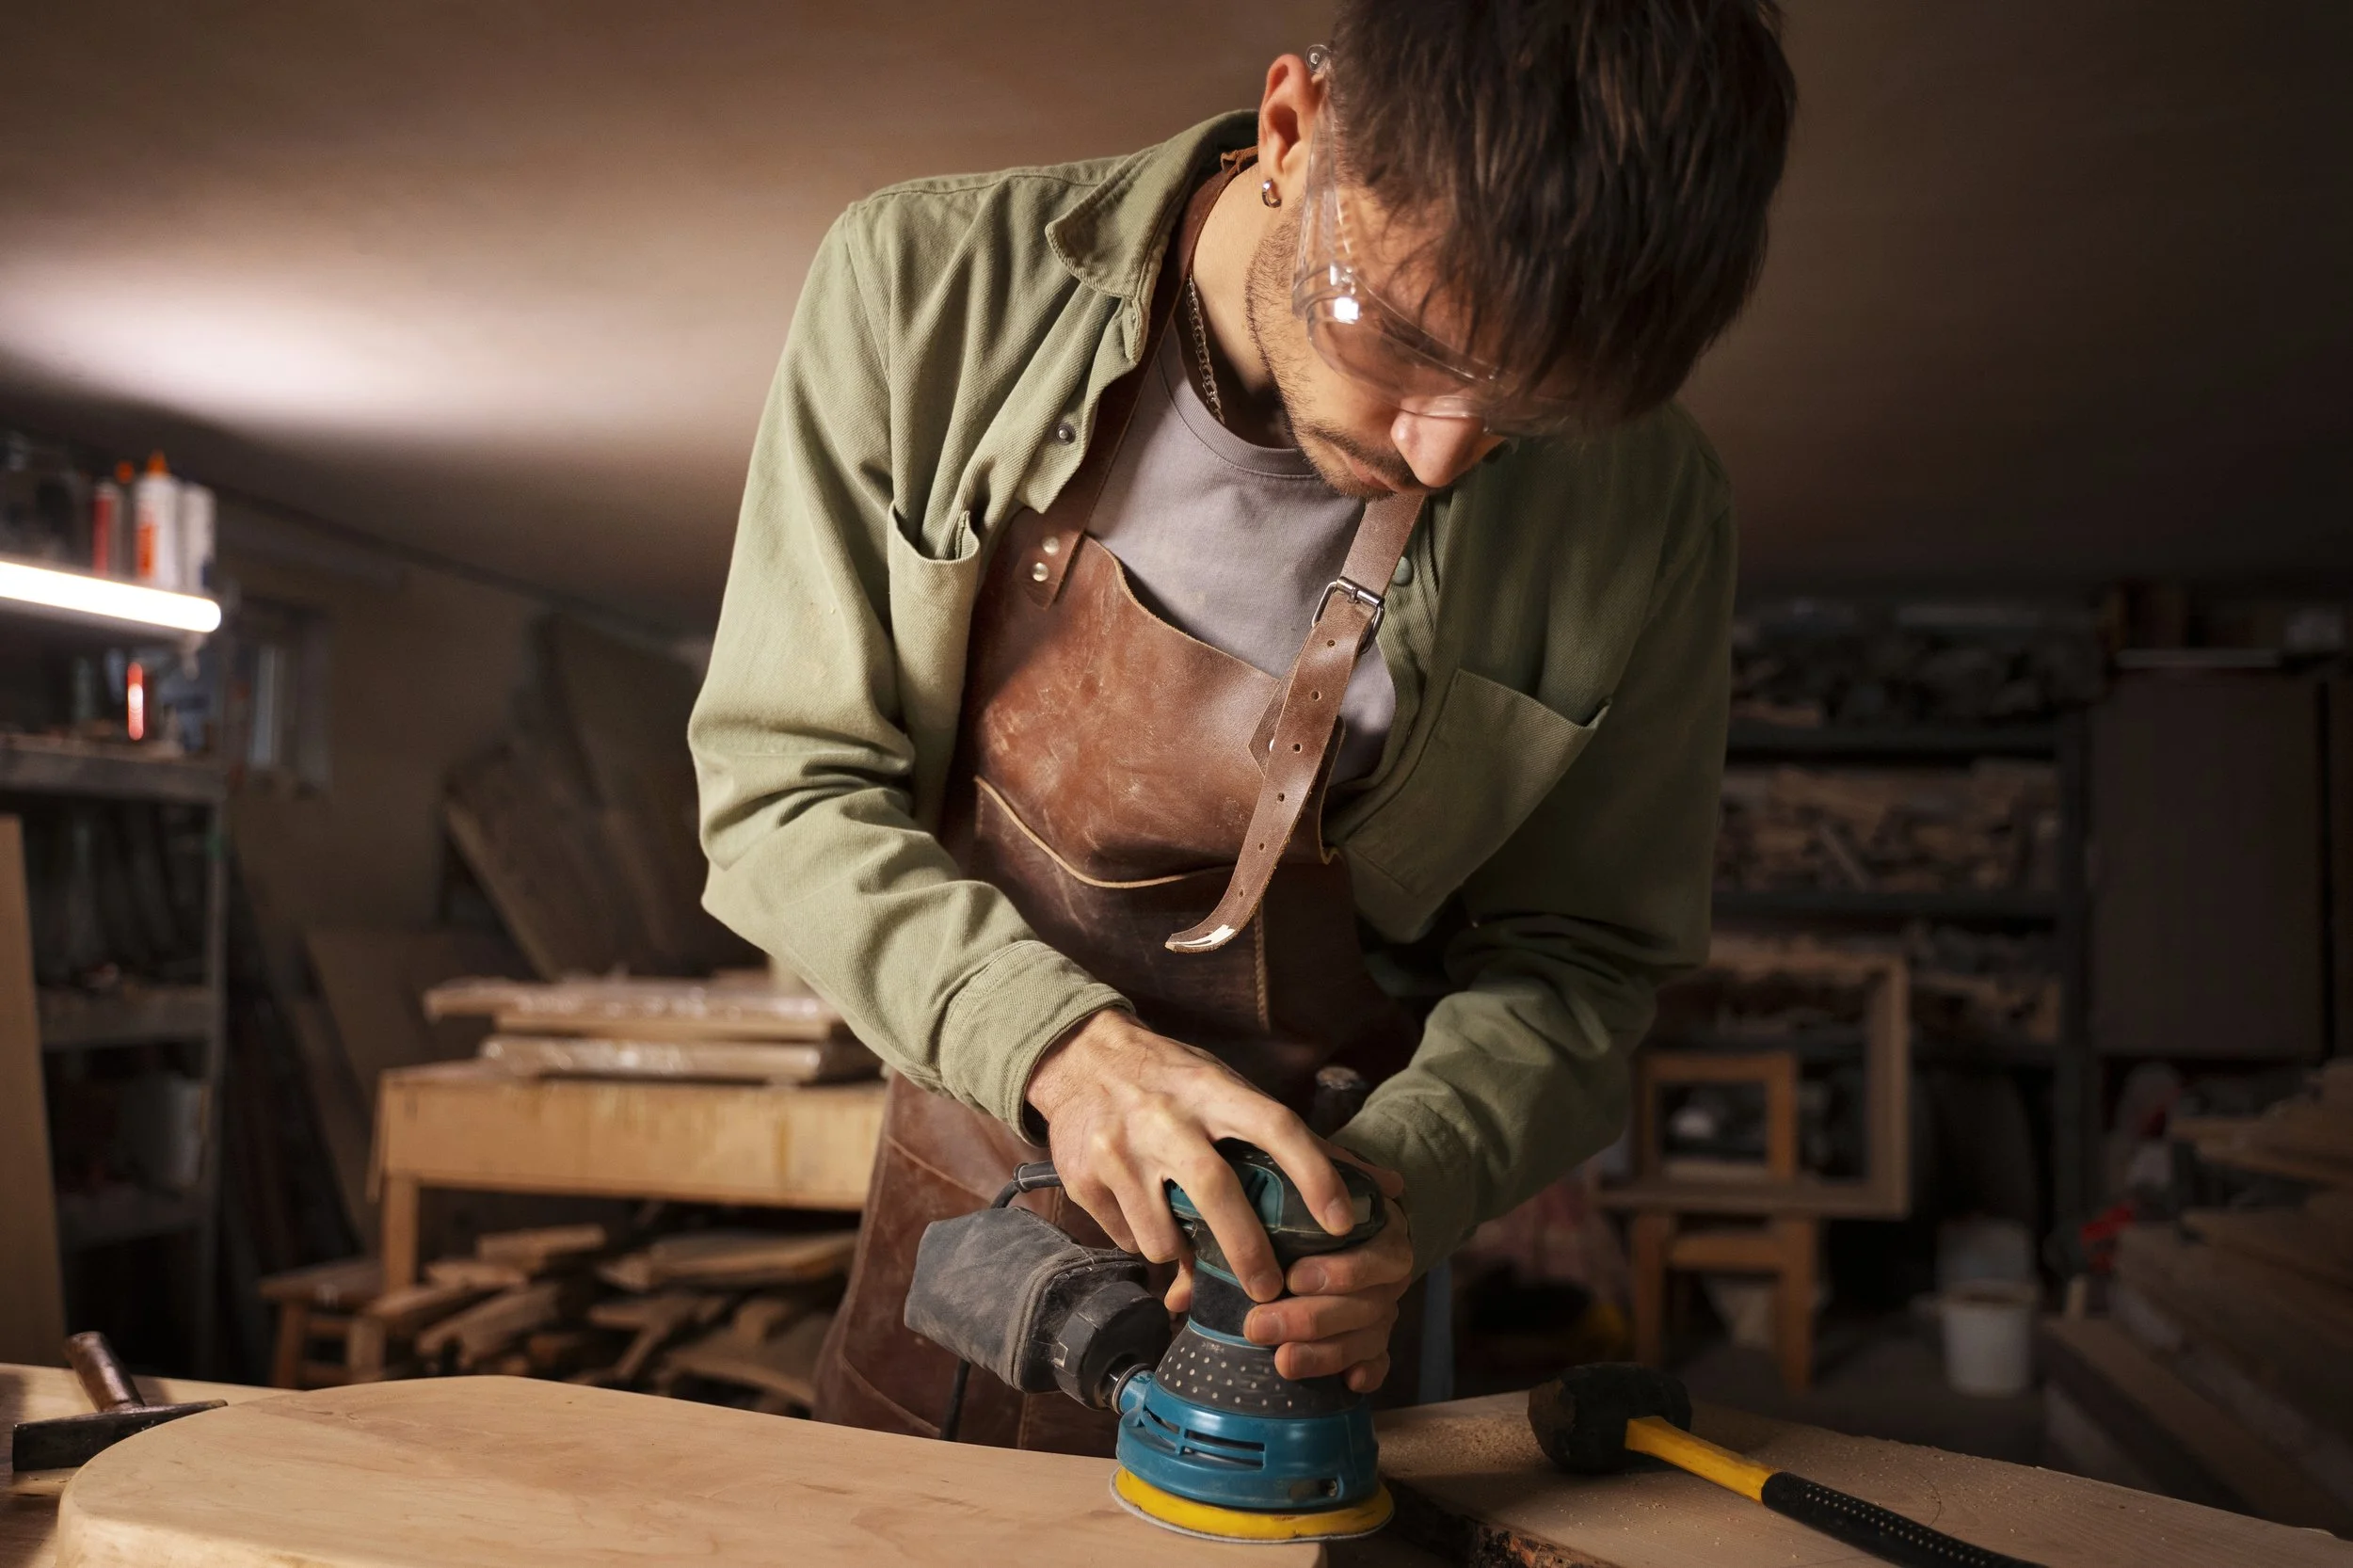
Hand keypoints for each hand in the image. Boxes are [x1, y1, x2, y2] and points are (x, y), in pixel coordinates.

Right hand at [1024, 1009, 1356, 1301]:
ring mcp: (1119, 1150)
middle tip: (1270, 1288)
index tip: (1342, 1223)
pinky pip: (1127, 1240)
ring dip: (1184, 1255)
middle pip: (1217, 1192)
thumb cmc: (1174, 1079)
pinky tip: (1147, 1218)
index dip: (1315, 1174)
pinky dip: (1146, 1242)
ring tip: (1191, 1244)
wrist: (1079, 1056)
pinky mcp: (1083, 1179)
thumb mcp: (1229, 1091)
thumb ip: (1304, 1142)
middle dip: (1248, 1250)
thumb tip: (1388, 1188)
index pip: (1276, 1126)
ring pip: (1163, 1237)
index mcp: (1213, 1090)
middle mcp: (1166, 1118)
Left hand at [1167, 1158, 1413, 1391]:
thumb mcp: (1263, 1207)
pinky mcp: (1381, 1336)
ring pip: (1371, 1334)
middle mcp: (1384, 1260)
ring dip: (1326, 1353)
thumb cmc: (1286, 1209)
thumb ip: (1229, 1240)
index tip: (1293, 1279)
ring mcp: (1385, 1300)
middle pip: (1367, 1298)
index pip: (1371, 1245)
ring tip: (1283, 1363)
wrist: (1322, 1218)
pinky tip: (1348, 1383)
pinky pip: (1383, 1359)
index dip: (1341, 1268)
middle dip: (1312, 1318)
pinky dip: (1368, 1372)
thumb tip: (1178, 1297)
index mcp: (1365, 1217)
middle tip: (1260, 1327)